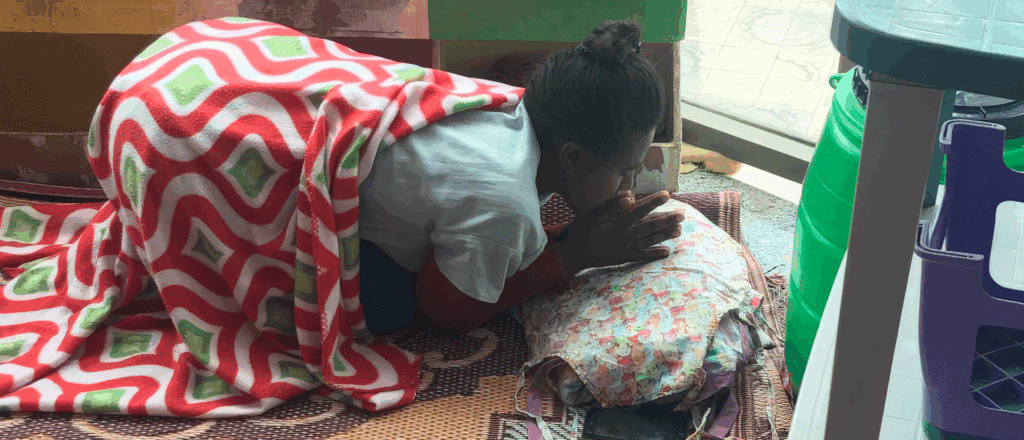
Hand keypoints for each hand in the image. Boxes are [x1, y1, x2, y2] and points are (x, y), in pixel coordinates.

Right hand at [556, 191, 683, 274]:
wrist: (573, 255)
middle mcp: (625, 236)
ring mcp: (626, 248)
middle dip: (666, 220)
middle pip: (650, 226)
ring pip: (650, 240)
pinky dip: (654, 254)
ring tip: (679, 231)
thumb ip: (611, 206)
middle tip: (682, 215)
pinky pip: (642, 256)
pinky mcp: (624, 257)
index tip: (667, 194)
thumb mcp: (592, 215)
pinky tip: (666, 252)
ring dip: (665, 235)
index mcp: (618, 223)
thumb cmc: (580, 232)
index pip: (640, 209)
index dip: (653, 202)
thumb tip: (630, 197)